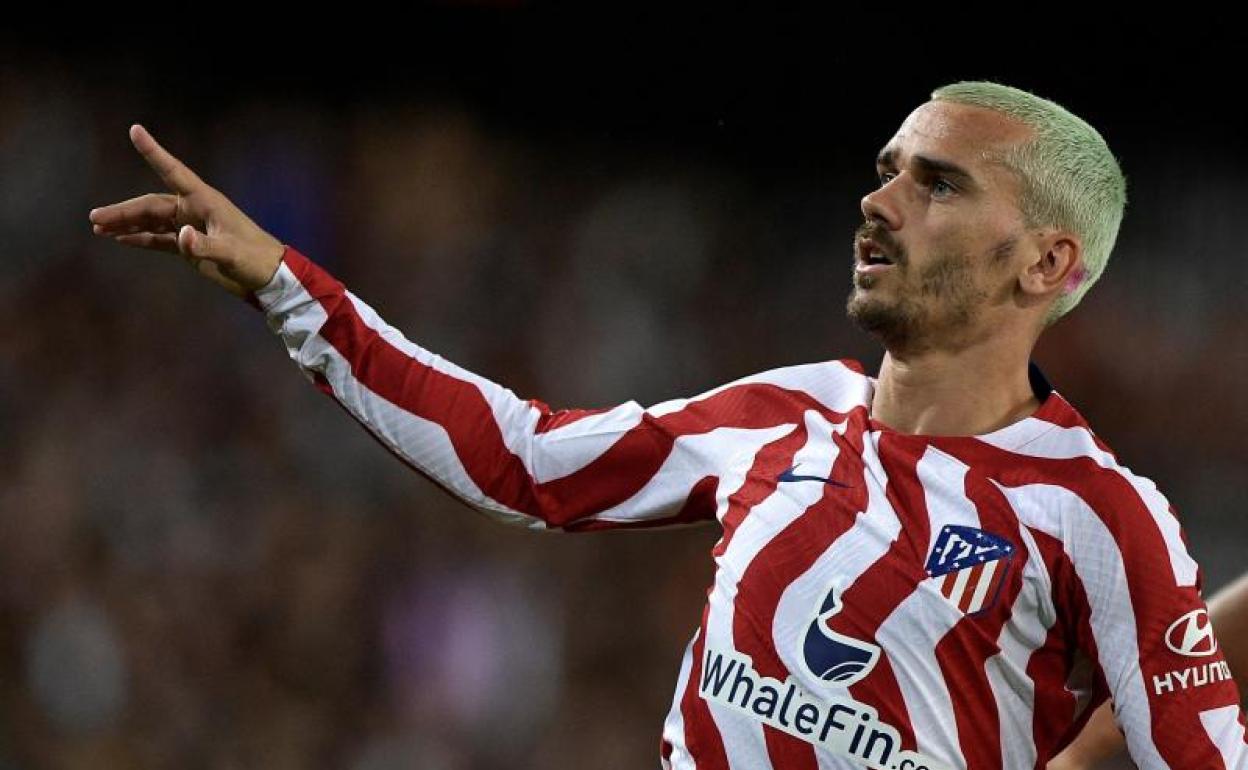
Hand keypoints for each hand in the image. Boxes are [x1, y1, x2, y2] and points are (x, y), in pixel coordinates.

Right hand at [88, 124, 285, 297]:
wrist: (268, 278)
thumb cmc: (256, 258)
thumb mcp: (232, 252)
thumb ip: (206, 245)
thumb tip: (180, 238)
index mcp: (205, 200)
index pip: (173, 171)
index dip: (154, 152)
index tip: (135, 130)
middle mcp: (194, 210)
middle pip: (151, 204)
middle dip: (123, 210)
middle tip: (95, 218)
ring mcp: (190, 228)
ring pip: (151, 221)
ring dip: (127, 224)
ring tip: (99, 228)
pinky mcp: (190, 246)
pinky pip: (159, 239)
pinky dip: (140, 239)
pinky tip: (120, 239)